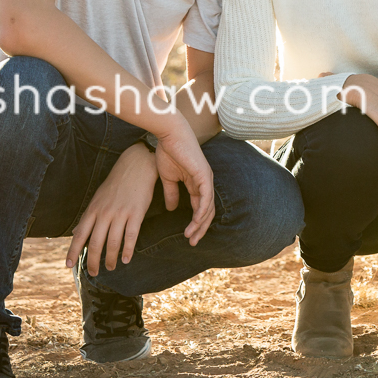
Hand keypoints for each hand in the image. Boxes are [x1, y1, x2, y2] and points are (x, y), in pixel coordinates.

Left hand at [66, 142, 157, 273]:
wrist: (136, 166)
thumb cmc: (116, 183)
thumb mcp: (98, 198)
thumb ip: (89, 216)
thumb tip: (77, 232)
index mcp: (93, 209)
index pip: (80, 234)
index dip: (73, 251)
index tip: (68, 265)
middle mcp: (105, 213)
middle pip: (96, 243)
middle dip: (93, 261)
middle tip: (94, 273)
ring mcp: (120, 213)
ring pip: (113, 243)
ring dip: (110, 259)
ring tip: (110, 267)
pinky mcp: (136, 213)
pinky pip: (131, 236)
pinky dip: (128, 250)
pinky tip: (126, 259)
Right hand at [154, 125, 216, 243]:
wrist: (169, 135)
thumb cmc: (169, 152)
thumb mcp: (168, 178)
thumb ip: (171, 193)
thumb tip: (172, 209)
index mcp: (197, 183)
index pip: (200, 208)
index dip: (195, 223)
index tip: (188, 237)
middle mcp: (205, 183)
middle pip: (207, 211)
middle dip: (200, 228)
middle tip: (192, 242)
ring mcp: (206, 179)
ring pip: (208, 208)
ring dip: (200, 224)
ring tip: (191, 236)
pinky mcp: (204, 175)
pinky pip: (206, 198)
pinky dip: (202, 211)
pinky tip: (195, 222)